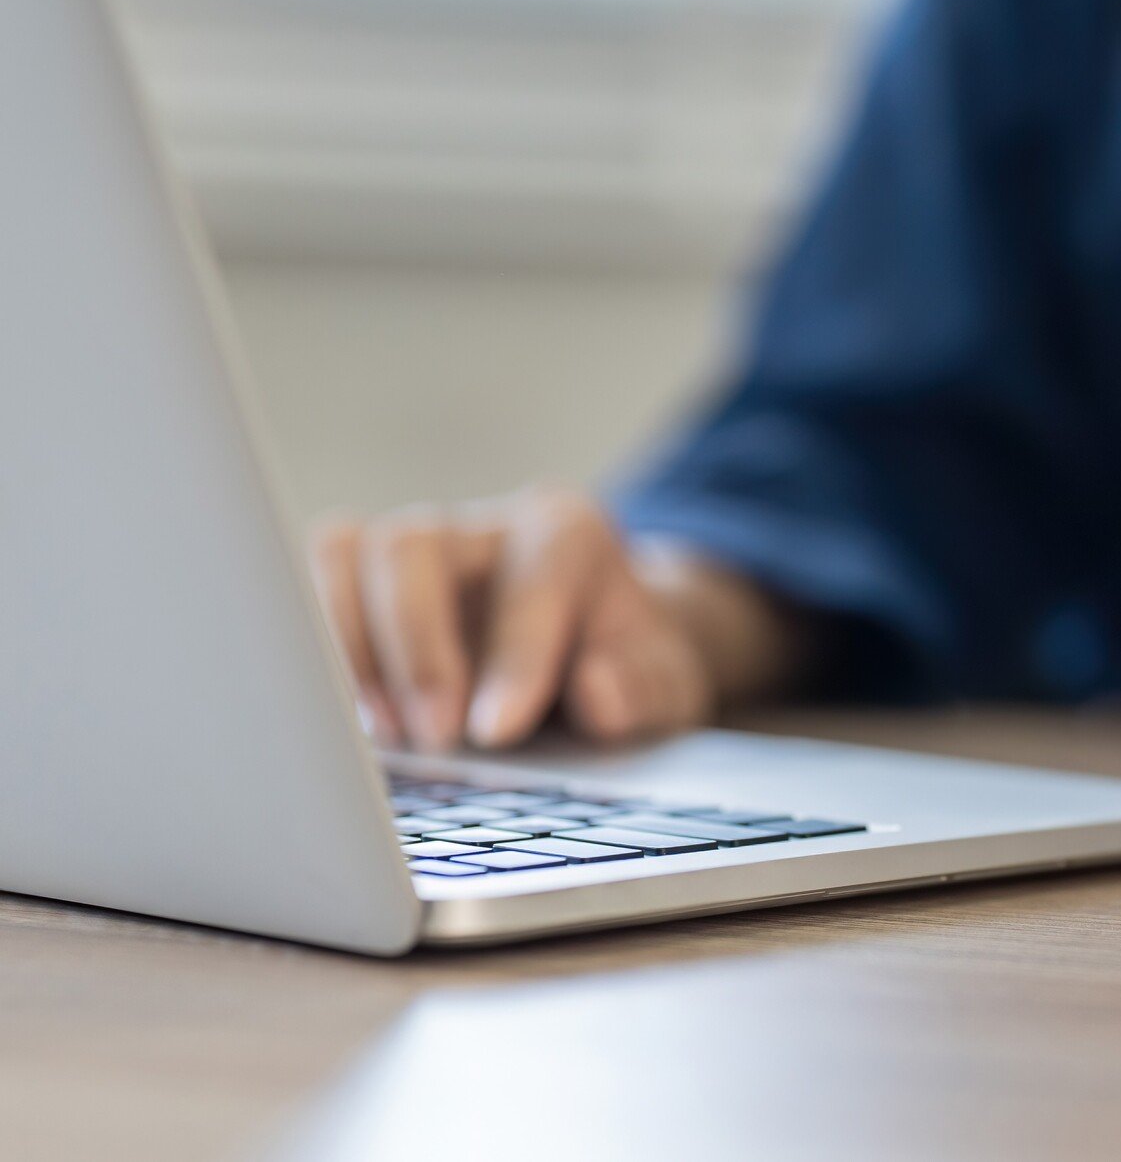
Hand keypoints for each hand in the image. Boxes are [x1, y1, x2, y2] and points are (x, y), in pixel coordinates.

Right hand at [308, 486, 797, 751]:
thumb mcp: (665, 686)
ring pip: (346, 556)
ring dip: (352, 654)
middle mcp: (482, 527)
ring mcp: (415, 549)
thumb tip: (599, 695)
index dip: (515, 653)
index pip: (535, 575)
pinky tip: (345, 724)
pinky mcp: (362, 584)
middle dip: (418, 650)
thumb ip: (643, 688)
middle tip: (438, 740)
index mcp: (566, 533)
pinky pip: (308, 587)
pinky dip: (317, 654)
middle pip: (414, 548)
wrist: (600, 659)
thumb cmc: (627, 670)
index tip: (496, 732)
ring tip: (389, 739)